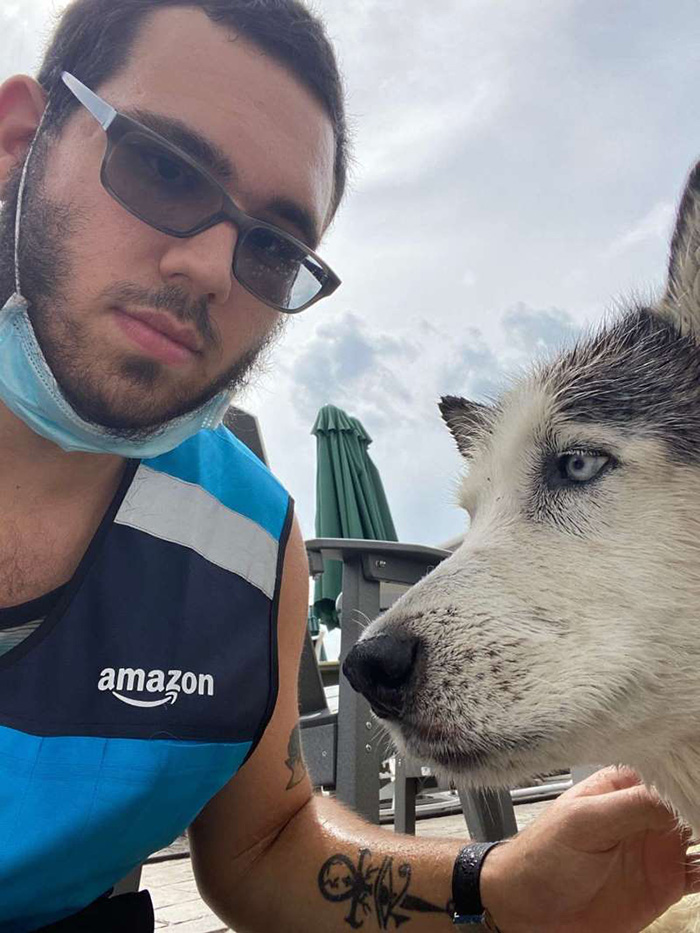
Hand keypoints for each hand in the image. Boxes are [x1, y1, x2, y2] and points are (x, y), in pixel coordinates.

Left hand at [479, 765, 698, 932]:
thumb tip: (679, 794)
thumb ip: (632, 806)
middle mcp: (647, 812)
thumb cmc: (543, 854)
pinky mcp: (667, 883)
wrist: (530, 908)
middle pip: (692, 801)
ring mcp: (659, 846)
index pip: (670, 772)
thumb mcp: (585, 822)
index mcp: (624, 785)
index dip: (691, 774)